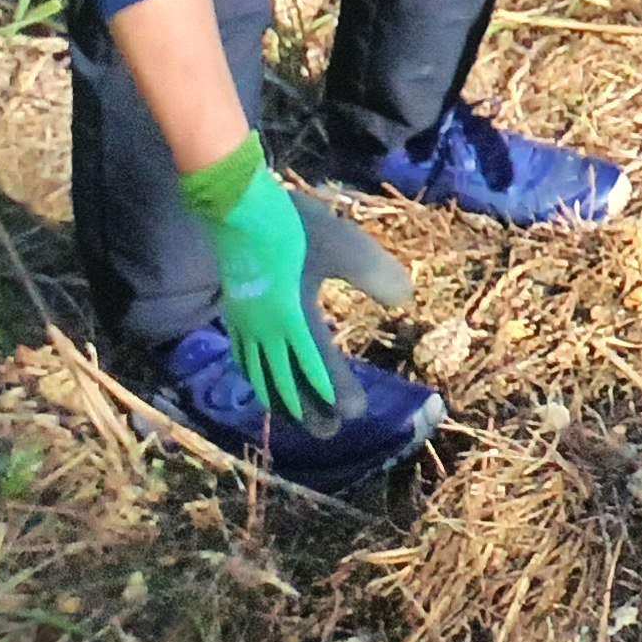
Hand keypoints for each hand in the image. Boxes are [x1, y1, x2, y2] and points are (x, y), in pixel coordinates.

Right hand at [181, 141, 411, 429]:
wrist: (237, 208)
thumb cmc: (295, 227)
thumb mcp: (346, 245)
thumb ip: (376, 275)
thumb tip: (405, 301)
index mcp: (296, 319)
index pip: (319, 366)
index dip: (338, 391)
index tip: (355, 413)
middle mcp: (270, 331)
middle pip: (289, 381)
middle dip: (310, 409)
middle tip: (329, 434)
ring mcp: (248, 325)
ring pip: (264, 376)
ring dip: (283, 402)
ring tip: (295, 420)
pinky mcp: (236, 313)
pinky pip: (247, 360)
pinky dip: (258, 380)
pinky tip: (262, 382)